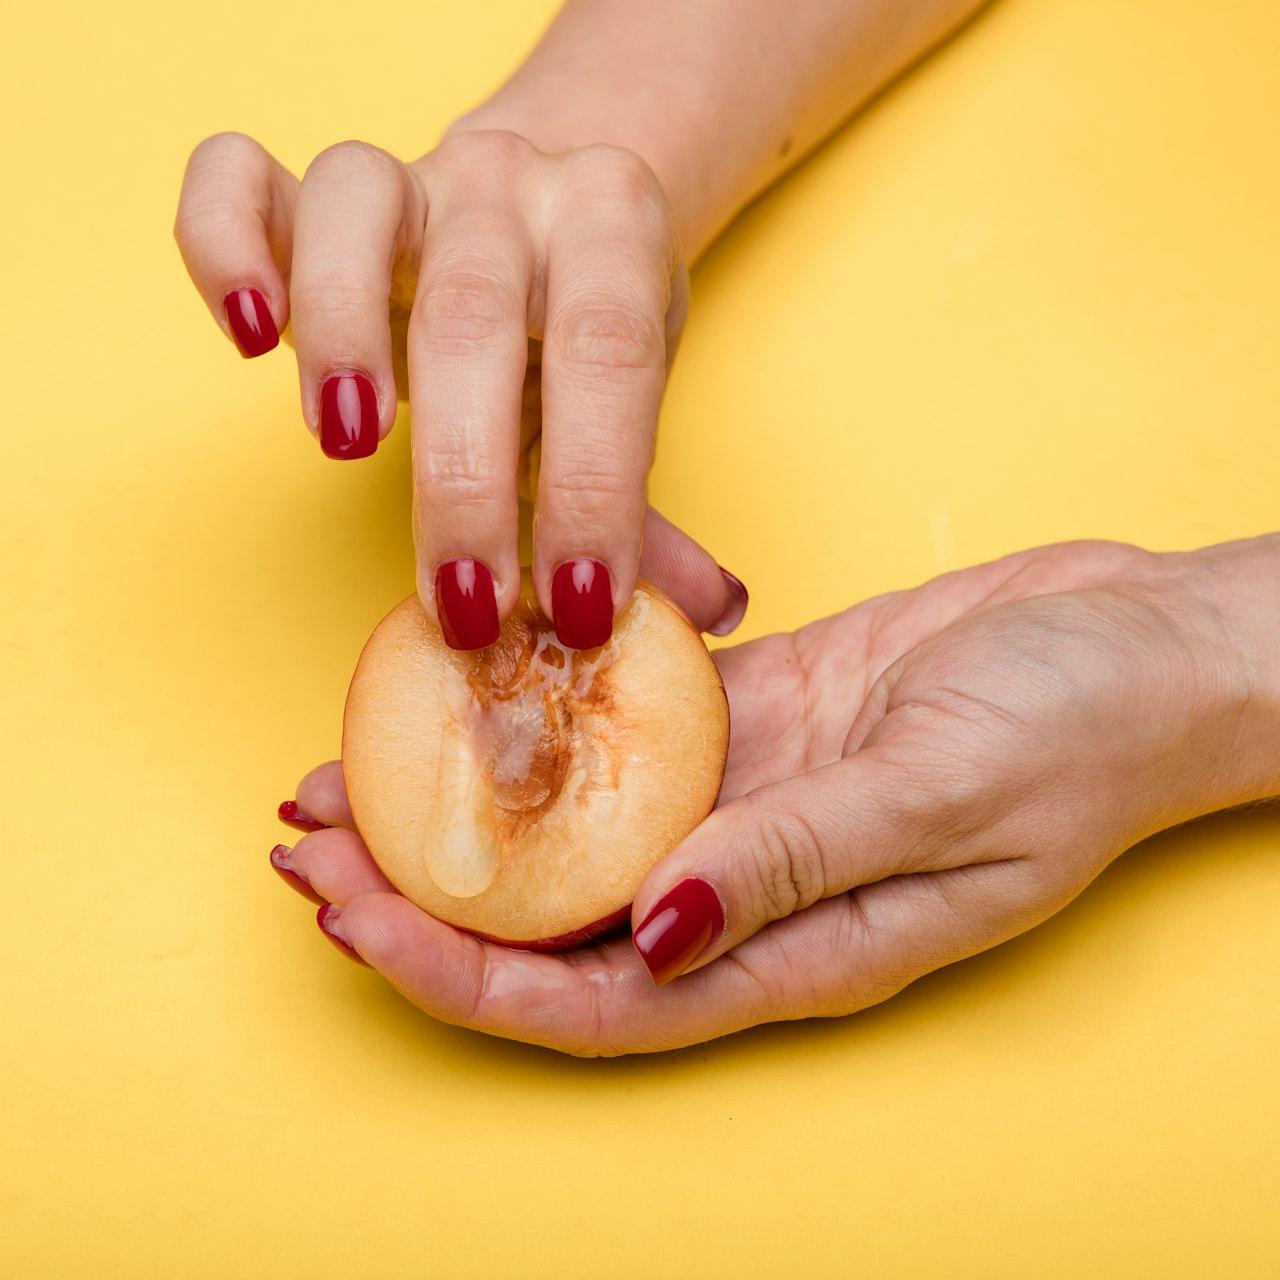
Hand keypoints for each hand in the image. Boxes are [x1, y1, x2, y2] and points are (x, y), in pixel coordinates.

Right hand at [175, 130, 747, 642]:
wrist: (554, 206)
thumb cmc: (587, 330)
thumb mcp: (632, 406)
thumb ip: (649, 510)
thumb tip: (712, 613)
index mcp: (613, 231)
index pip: (610, 359)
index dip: (595, 490)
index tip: (576, 613)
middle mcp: (513, 186)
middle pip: (475, 314)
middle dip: (467, 479)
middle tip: (466, 605)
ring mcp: (411, 176)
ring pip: (355, 209)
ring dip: (340, 330)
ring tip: (348, 445)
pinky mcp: (315, 189)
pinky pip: (240, 180)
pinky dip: (224, 247)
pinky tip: (250, 336)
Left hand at [272, 536, 1279, 1053]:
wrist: (1136, 646)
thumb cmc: (1076, 731)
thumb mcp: (945, 796)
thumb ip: (798, 863)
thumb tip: (655, 929)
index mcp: (794, 944)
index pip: (594, 994)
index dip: (464, 969)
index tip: (356, 918)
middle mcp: (747, 883)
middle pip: (553, 915)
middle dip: (422, 890)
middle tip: (308, 840)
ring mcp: (743, 795)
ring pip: (570, 820)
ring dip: (463, 799)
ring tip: (351, 766)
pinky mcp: (754, 714)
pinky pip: (625, 724)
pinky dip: (542, 713)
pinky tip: (471, 684)